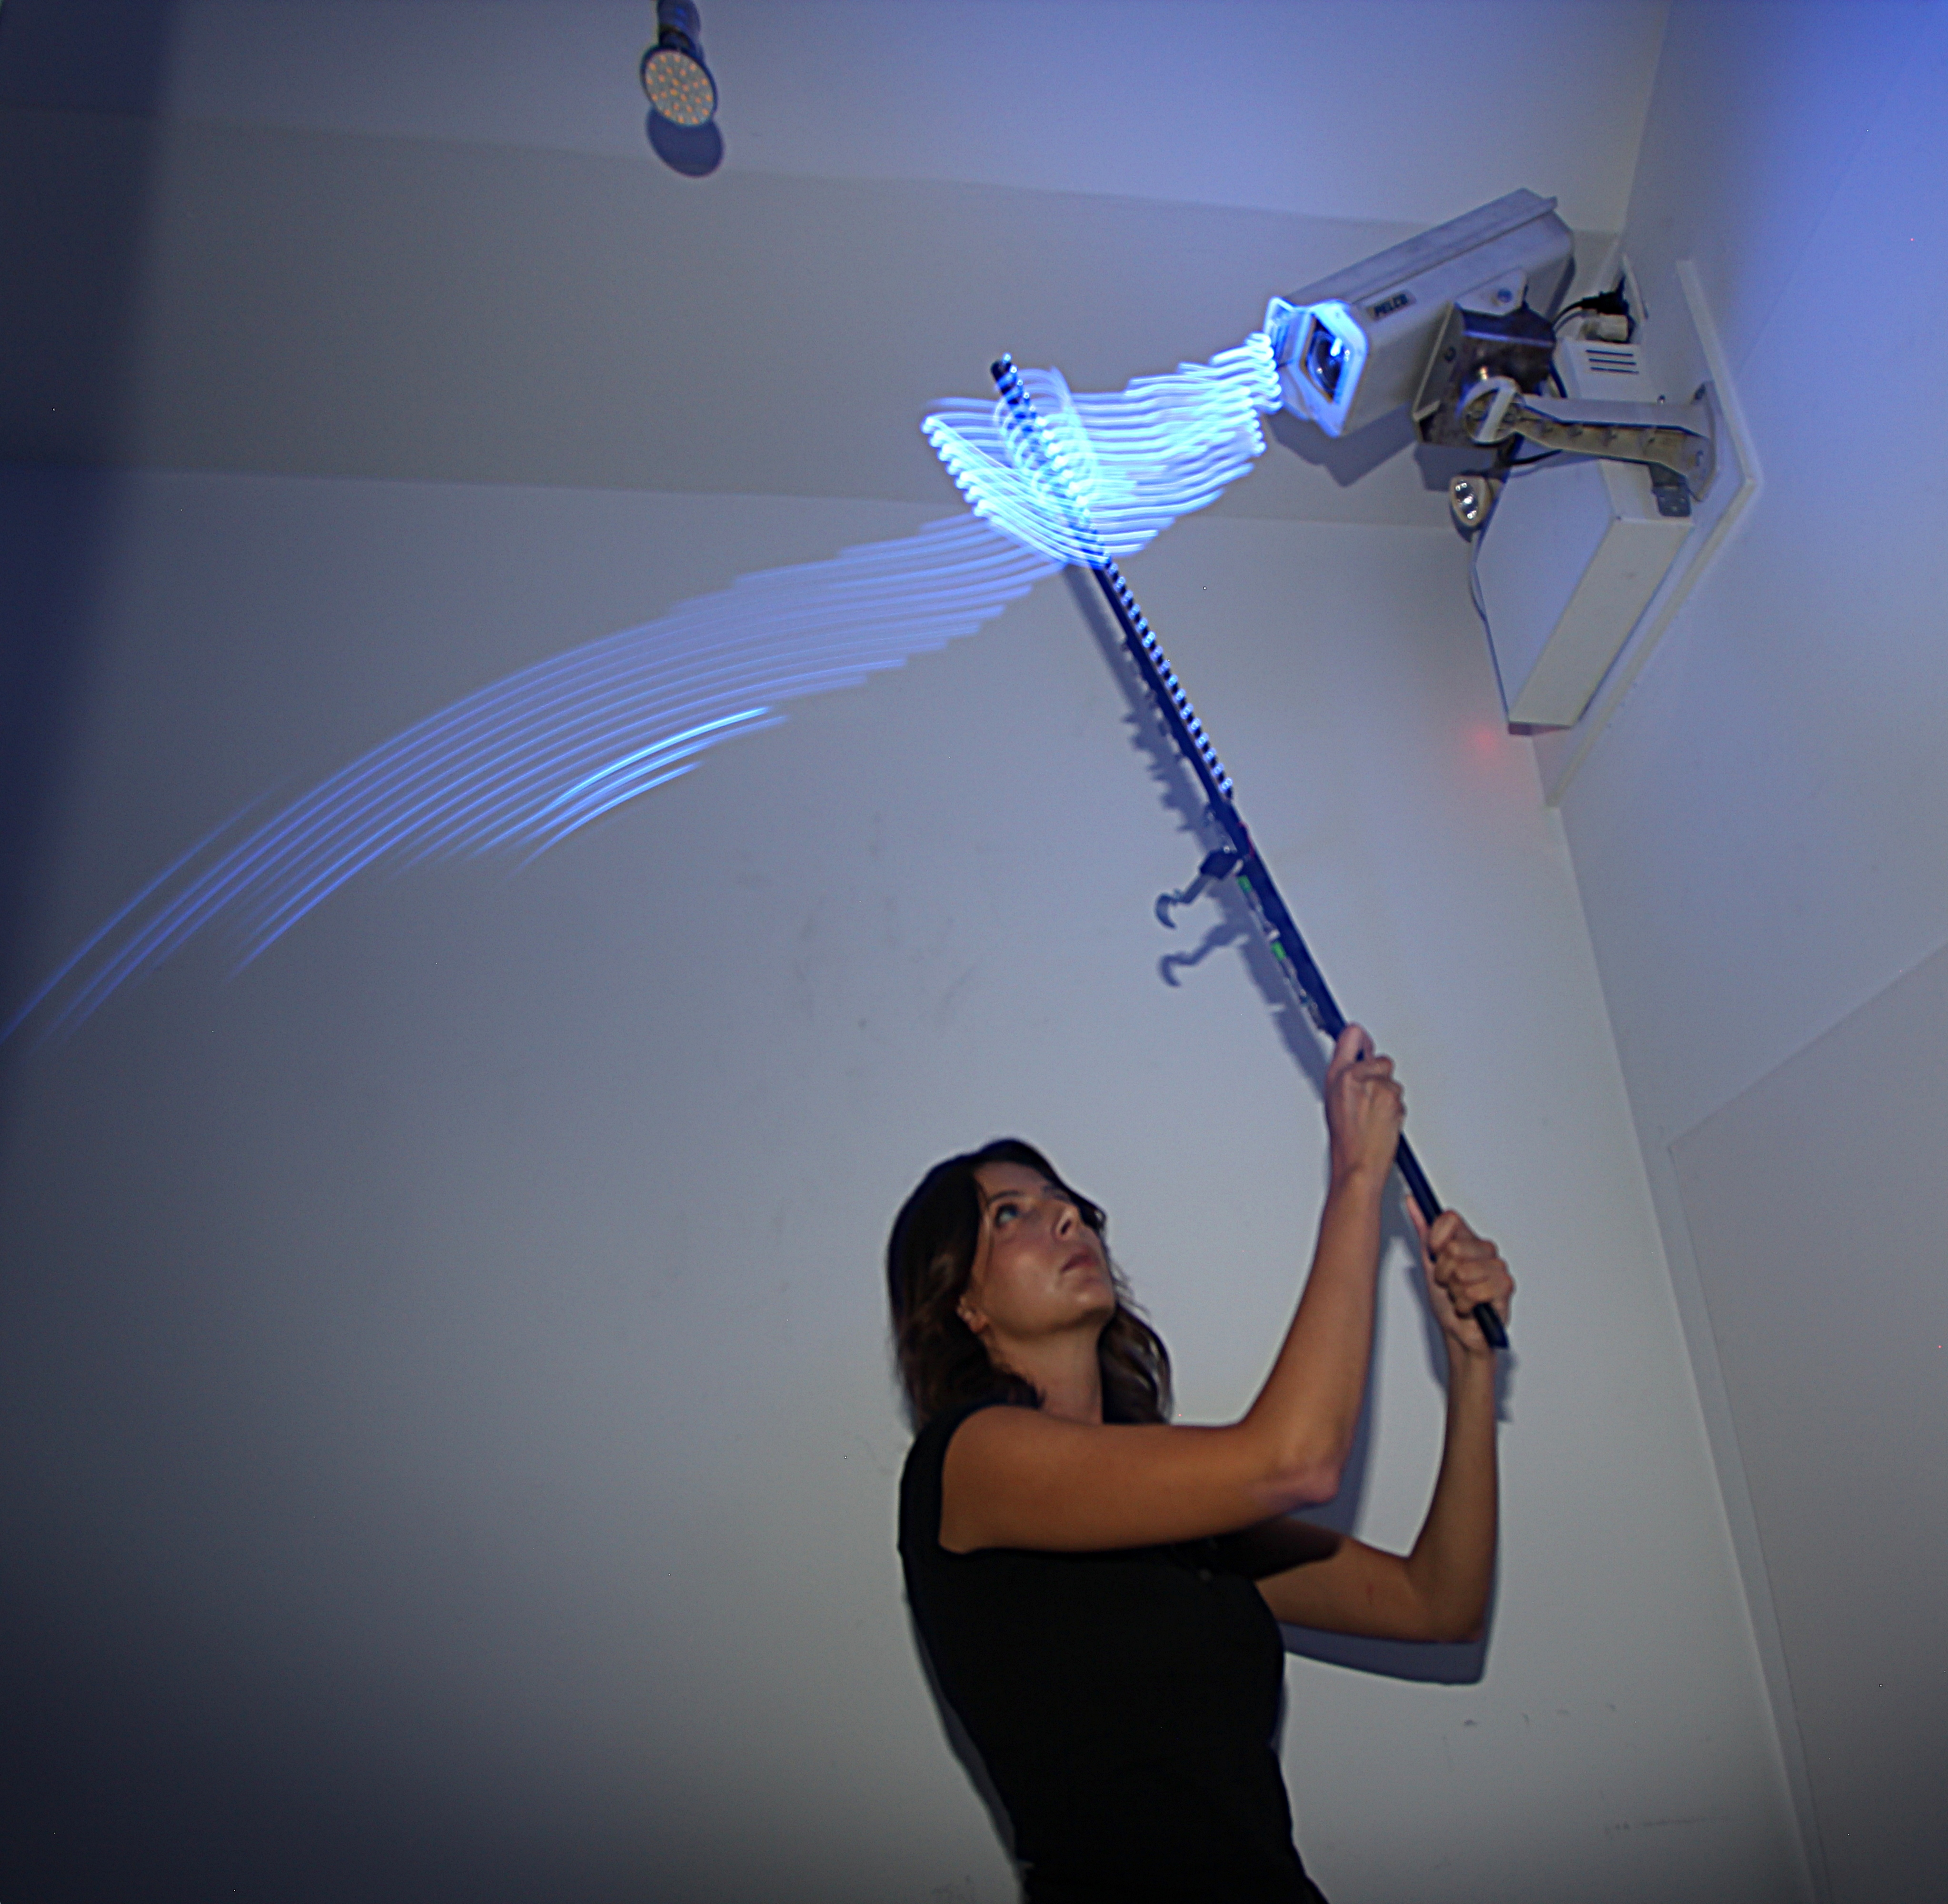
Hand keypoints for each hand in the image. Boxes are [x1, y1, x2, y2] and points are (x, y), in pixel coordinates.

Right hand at [1324, 1024, 1405, 1188]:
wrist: (1358, 1164)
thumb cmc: (1345, 1140)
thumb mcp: (1334, 1102)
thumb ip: (1346, 1078)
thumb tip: (1357, 1064)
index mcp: (1338, 1076)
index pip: (1351, 1036)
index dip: (1360, 1037)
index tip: (1362, 1039)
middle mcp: (1358, 1077)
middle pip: (1380, 1058)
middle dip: (1379, 1074)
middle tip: (1370, 1093)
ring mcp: (1379, 1088)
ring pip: (1392, 1080)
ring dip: (1386, 1093)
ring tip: (1373, 1113)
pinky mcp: (1395, 1100)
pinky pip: (1399, 1097)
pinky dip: (1394, 1106)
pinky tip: (1382, 1120)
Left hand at [1407, 1203, 1512, 1359]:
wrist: (1459, 1332)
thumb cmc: (1446, 1300)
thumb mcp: (1429, 1263)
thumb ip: (1424, 1231)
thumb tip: (1413, 1200)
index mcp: (1468, 1239)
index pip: (1450, 1219)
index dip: (1435, 1239)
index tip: (1434, 1255)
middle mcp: (1485, 1249)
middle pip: (1452, 1248)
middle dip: (1442, 1273)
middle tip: (1448, 1284)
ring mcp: (1497, 1267)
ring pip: (1461, 1272)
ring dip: (1454, 1291)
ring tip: (1459, 1296)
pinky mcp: (1505, 1287)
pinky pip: (1473, 1291)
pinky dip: (1464, 1305)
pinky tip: (1470, 1307)